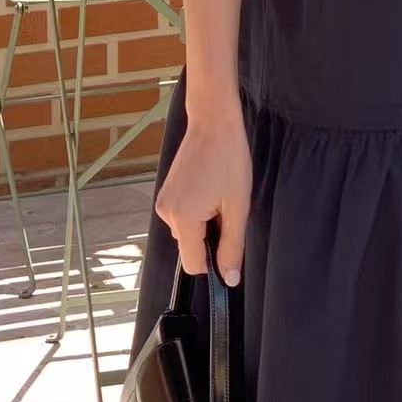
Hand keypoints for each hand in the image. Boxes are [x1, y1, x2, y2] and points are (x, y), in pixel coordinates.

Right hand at [154, 103, 250, 284]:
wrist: (213, 123)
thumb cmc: (228, 160)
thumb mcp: (237, 207)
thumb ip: (232, 246)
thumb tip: (229, 279)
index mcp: (182, 219)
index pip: (194, 265)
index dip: (214, 262)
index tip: (229, 246)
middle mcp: (166, 213)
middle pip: (190, 247)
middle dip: (210, 237)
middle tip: (226, 208)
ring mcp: (163, 201)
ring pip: (187, 232)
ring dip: (204, 223)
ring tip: (218, 194)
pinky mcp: (165, 192)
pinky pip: (182, 216)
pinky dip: (197, 211)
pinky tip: (209, 189)